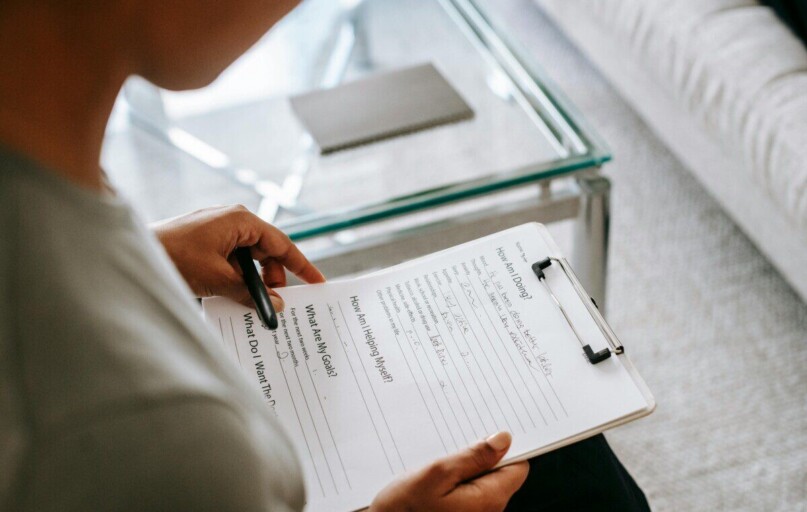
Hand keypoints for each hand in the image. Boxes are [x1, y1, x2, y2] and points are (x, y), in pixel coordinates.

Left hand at [152, 205, 324, 307]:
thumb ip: (250, 292)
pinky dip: (236, 278)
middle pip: (266, 252)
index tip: (317, 282)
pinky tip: (233, 296)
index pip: (281, 244)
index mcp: (241, 221)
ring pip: (248, 259)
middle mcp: (233, 221)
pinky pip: (231, 260)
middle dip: (272, 278)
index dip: (301, 265)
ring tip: (251, 303)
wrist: (134, 250)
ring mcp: (218, 230)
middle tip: (276, 303)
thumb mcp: (217, 279)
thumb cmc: (174, 257)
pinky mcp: (205, 241)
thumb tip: (276, 303)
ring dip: (252, 281)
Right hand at [370, 432, 528, 511]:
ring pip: (481, 481)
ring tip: (438, 462)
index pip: (517, 466)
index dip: (505, 446)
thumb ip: (472, 456)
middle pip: (499, 473)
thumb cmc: (404, 511)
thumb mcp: (436, 474)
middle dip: (480, 455)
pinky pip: (468, 492)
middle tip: (452, 446)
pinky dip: (455, 480)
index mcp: (488, 499)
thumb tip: (503, 439)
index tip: (488, 431)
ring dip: (464, 467)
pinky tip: (434, 477)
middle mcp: (488, 511)